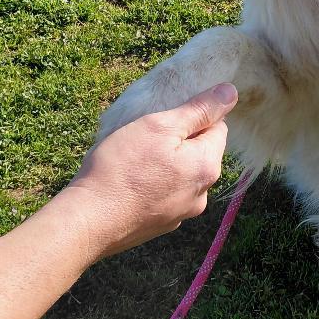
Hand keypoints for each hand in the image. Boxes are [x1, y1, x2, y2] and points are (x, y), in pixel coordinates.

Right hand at [62, 83, 235, 260]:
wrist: (88, 221)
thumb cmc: (123, 167)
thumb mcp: (160, 126)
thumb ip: (199, 109)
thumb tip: (231, 93)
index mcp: (208, 167)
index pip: (218, 128)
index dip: (193, 115)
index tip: (166, 115)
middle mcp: (202, 194)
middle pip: (200, 152)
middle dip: (178, 139)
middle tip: (145, 134)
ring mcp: (181, 214)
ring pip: (181, 174)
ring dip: (165, 162)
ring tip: (134, 157)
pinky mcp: (160, 226)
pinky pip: (164, 194)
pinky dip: (153, 184)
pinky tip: (130, 180)